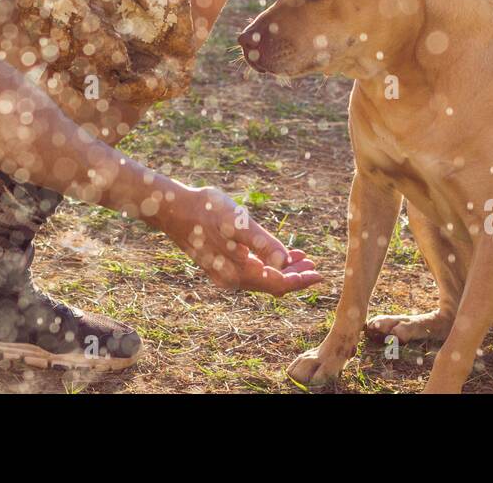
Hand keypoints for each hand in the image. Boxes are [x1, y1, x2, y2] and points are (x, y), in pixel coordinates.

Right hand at [157, 184, 321, 295]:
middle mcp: (231, 279)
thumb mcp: (238, 224)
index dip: (300, 280)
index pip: (277, 284)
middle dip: (294, 275)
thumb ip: (263, 244)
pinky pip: (250, 270)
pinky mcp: (219, 263)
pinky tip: (275, 252)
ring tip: (301, 257)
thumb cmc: (206, 211)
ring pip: (262, 277)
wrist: (173, 208)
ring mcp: (224, 273)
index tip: (319, 274)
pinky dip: (267, 263)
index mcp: (237, 274)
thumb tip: (285, 262)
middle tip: (313, 264)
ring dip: (282, 269)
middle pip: (271, 284)